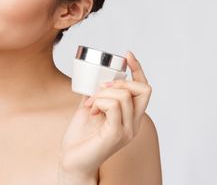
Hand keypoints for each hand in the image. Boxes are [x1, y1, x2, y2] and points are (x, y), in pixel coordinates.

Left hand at [59, 51, 151, 179]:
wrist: (71, 161)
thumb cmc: (80, 138)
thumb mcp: (90, 108)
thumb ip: (97, 94)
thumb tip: (97, 77)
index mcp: (130, 117)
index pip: (144, 89)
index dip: (138, 69)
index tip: (127, 55)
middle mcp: (133, 124)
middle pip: (142, 89)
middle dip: (119, 82)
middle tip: (99, 90)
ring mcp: (126, 130)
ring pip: (123, 96)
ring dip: (101, 94)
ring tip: (90, 105)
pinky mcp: (115, 135)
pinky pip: (113, 106)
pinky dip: (99, 102)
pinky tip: (91, 110)